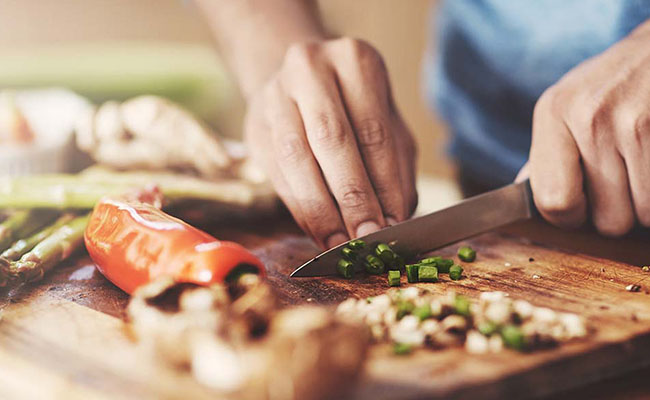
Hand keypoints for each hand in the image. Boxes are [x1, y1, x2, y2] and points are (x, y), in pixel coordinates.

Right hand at [244, 38, 416, 247]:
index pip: (373, 131)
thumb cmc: (356, 109)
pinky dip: (300, 209)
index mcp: (354, 61)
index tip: (393, 224)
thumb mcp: (388, 126)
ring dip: (321, 209)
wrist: (301, 83)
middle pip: (332, 140)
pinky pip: (277, 173)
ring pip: (296, 158)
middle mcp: (310, 69)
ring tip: (341, 242)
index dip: (384, 183)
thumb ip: (395, 169)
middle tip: (367, 237)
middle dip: (352, 197)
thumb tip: (395, 220)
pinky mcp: (254, 126)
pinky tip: (319, 232)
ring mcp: (275, 95)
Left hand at [523, 3, 649, 235]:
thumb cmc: (627, 76)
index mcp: (555, 112)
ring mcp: (637, 125)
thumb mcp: (572, 100)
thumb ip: (548, 152)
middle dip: (626, 210)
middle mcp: (591, 118)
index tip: (587, 207)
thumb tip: (522, 192)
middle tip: (633, 173)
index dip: (573, 217)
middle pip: (609, 220)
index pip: (552, 202)